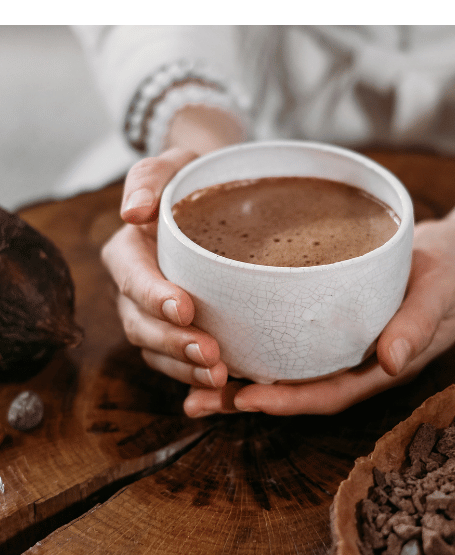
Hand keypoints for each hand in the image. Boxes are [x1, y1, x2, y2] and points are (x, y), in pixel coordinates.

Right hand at [102, 147, 229, 390]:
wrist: (217, 202)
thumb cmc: (194, 181)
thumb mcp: (174, 166)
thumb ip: (150, 179)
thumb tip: (132, 212)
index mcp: (129, 253)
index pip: (133, 278)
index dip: (154, 296)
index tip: (184, 307)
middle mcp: (136, 291)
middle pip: (142, 325)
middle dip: (173, 343)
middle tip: (210, 355)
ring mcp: (155, 318)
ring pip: (158, 353)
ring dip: (185, 368)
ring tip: (219, 377)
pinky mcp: (180, 334)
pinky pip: (180, 365)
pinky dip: (196, 380)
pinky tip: (224, 389)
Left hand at [183, 218, 454, 416]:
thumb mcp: (442, 289)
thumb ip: (419, 323)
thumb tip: (391, 361)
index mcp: (382, 366)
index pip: (330, 394)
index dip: (288, 401)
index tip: (246, 398)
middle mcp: (358, 363)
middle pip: (298, 390)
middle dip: (248, 399)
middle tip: (195, 401)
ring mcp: (345, 345)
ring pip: (289, 369)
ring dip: (242, 377)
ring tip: (191, 378)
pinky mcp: (335, 321)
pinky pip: (292, 340)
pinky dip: (258, 343)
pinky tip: (224, 333)